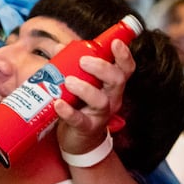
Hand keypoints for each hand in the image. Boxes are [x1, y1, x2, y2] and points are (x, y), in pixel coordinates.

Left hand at [52, 38, 135, 157]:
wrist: (79, 140)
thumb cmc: (82, 106)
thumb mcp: (82, 83)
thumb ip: (73, 64)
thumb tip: (60, 47)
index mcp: (111, 85)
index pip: (125, 69)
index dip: (124, 55)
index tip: (115, 42)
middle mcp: (111, 99)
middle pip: (117, 80)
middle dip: (102, 67)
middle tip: (83, 60)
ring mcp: (100, 115)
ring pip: (101, 101)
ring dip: (85, 88)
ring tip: (68, 81)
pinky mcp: (87, 128)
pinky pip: (80, 120)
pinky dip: (68, 112)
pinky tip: (58, 104)